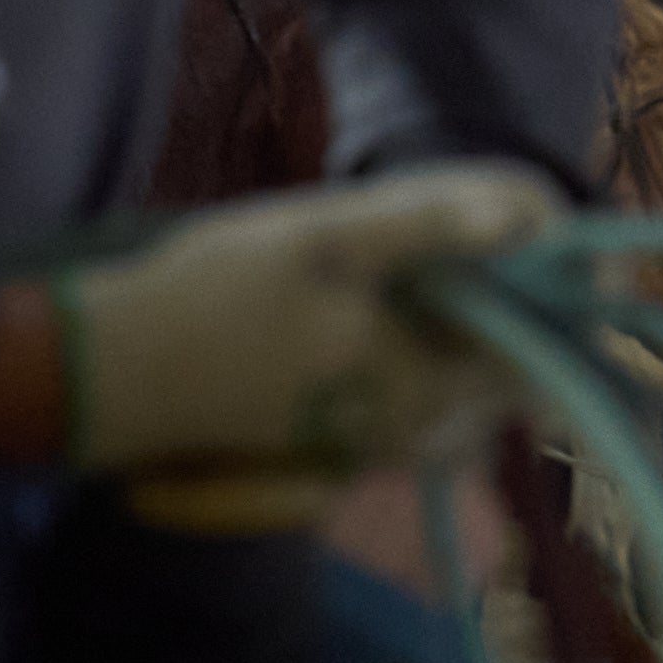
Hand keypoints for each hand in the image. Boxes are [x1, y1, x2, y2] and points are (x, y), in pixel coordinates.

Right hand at [48, 162, 560, 476]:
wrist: (111, 370)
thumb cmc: (214, 295)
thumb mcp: (323, 237)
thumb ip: (429, 226)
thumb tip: (526, 213)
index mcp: (423, 389)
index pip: (538, 358)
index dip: (552, 294)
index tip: (534, 234)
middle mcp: (410, 435)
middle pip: (507, 383)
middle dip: (513, 313)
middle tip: (483, 240)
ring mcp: (372, 449)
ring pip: (465, 399)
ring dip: (469, 339)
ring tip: (437, 270)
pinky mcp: (337, 446)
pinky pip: (418, 411)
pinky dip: (427, 364)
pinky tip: (388, 312)